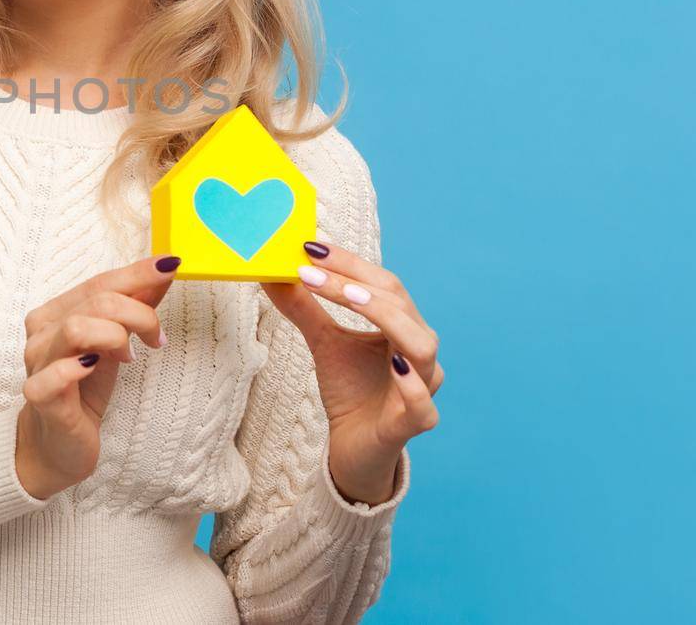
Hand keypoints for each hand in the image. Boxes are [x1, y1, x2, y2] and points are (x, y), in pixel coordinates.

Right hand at [14, 254, 180, 499]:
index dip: (137, 273)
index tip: (171, 266)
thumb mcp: (115, 344)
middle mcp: (41, 333)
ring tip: (128, 356)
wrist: (59, 446)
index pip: (99, 282)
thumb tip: (164, 271)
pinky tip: (95, 370)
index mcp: (55, 313)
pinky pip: (57, 374)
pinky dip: (79, 368)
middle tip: (157, 338)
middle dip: (138, 313)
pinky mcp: (39, 397)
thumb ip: (134, 307)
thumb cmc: (85, 391)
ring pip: (77, 328)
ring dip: (115, 336)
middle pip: (96, 301)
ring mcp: (37, 364)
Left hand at [261, 241, 442, 504]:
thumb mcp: (322, 342)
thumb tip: (273, 272)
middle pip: (399, 304)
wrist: (355, 447)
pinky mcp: (416, 421)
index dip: (349, 264)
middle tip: (314, 269)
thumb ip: (303, 307)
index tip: (310, 248)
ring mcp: (423, 386)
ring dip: (385, 317)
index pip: (382, 284)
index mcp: (402, 326)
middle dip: (356, 283)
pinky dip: (410, 383)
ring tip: (350, 297)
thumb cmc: (349, 390)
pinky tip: (393, 364)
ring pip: (420, 345)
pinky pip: (421, 401)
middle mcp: (419, 351)